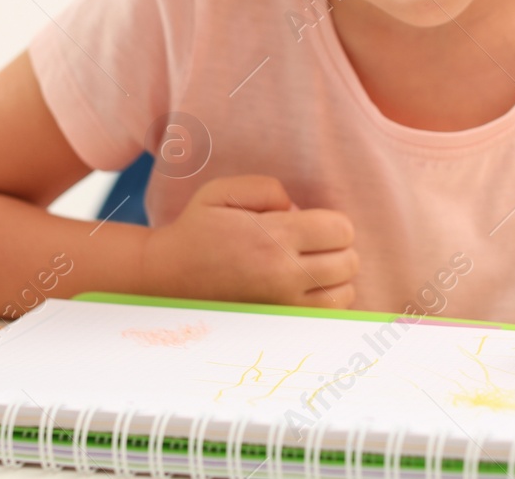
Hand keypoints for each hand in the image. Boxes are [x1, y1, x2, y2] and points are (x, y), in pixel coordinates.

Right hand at [143, 175, 357, 307]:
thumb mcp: (224, 191)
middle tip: (309, 245)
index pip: (341, 230)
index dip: (331, 222)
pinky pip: (326, 317)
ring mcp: (284, 306)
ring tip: (308, 267)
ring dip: (335, 278)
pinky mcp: (279, 326)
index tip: (310, 224)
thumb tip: (300, 212)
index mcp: (274, 237)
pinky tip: (305, 290)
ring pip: (344, 293)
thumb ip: (269, 189)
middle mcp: (284, 275)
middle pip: (349, 262)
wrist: (166, 277)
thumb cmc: (197, 230)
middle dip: (336, 248)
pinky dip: (325, 302)